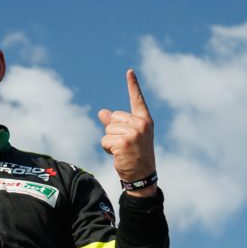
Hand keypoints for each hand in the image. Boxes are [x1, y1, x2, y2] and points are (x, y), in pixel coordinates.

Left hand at [97, 70, 155, 193]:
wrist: (142, 176)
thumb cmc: (135, 156)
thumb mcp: (128, 136)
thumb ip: (115, 123)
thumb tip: (102, 112)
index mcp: (144, 120)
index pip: (137, 100)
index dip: (133, 85)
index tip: (129, 71)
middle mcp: (141, 124)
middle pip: (113, 118)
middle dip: (113, 132)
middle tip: (125, 145)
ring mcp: (134, 132)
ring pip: (107, 130)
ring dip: (109, 142)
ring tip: (122, 151)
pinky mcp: (124, 142)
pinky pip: (104, 141)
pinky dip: (107, 149)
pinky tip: (119, 155)